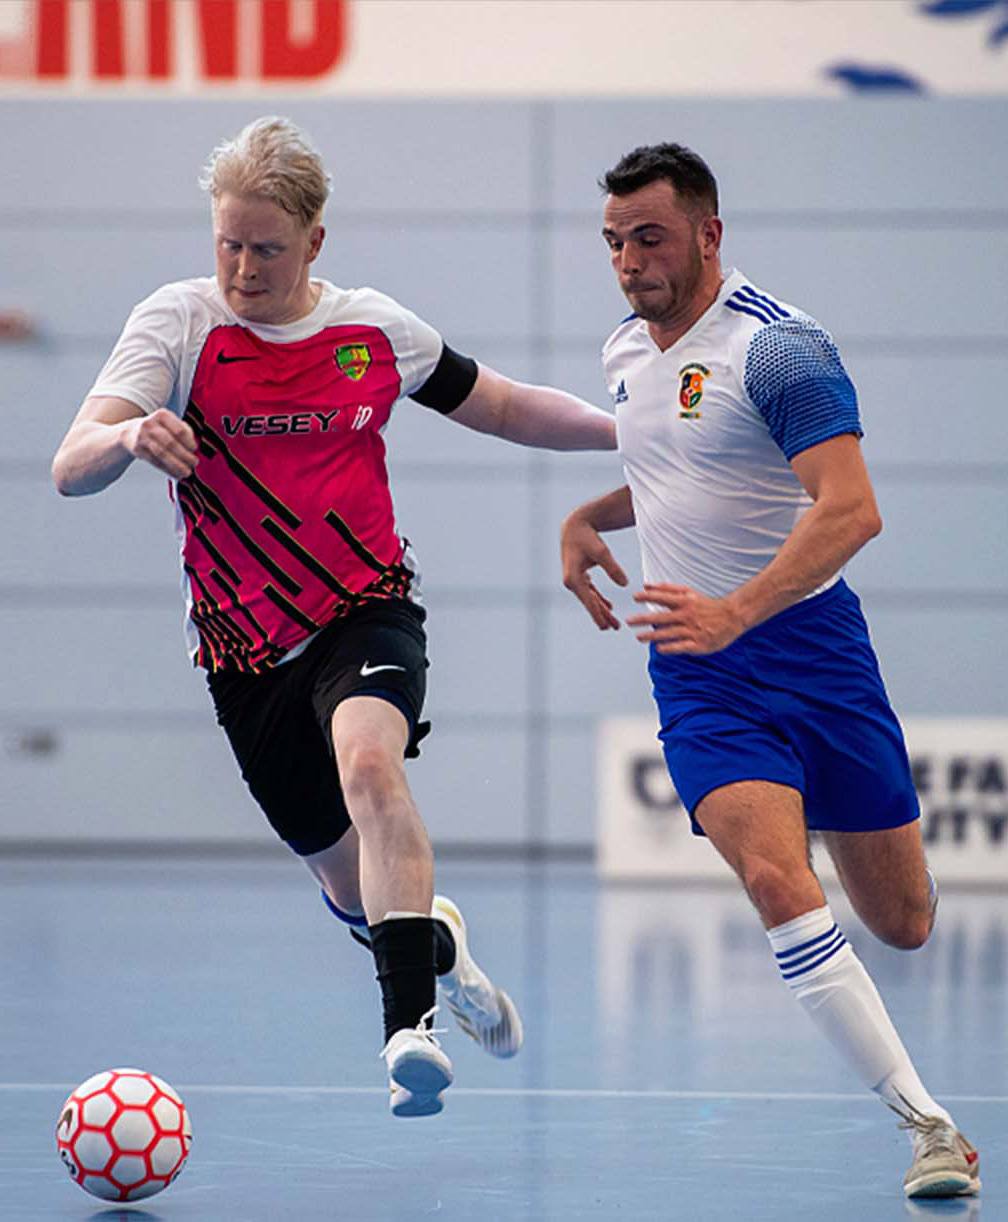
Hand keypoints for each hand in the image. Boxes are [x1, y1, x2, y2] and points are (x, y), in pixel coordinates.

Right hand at [121, 409, 198, 479]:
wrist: (130, 431)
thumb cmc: (158, 428)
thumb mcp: (169, 422)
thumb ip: (184, 431)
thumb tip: (193, 448)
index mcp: (162, 415)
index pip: (179, 430)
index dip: (189, 442)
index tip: (194, 449)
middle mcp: (150, 425)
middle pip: (170, 443)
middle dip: (184, 455)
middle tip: (194, 463)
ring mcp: (142, 437)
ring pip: (162, 454)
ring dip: (176, 465)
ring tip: (187, 472)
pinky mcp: (138, 450)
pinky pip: (155, 462)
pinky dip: (168, 470)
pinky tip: (177, 474)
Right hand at [561, 512, 627, 629]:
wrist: (575, 526)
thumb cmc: (588, 537)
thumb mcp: (602, 551)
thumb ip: (613, 568)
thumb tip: (625, 584)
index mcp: (574, 578)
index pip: (588, 601)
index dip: (598, 615)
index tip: (606, 627)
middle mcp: (571, 582)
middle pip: (589, 603)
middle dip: (602, 616)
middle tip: (616, 628)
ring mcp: (573, 579)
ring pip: (590, 599)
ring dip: (601, 610)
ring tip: (613, 623)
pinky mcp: (578, 576)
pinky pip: (589, 592)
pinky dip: (598, 599)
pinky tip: (608, 606)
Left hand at [626, 583, 744, 653]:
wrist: (733, 617)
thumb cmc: (706, 605)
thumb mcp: (689, 593)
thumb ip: (667, 589)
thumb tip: (645, 585)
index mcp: (685, 602)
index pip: (663, 597)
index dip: (648, 596)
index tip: (634, 597)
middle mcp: (687, 615)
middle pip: (662, 617)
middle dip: (643, 619)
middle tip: (628, 621)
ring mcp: (693, 630)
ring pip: (669, 633)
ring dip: (652, 635)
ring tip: (639, 637)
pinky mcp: (699, 644)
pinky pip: (681, 646)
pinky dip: (670, 647)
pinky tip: (659, 649)